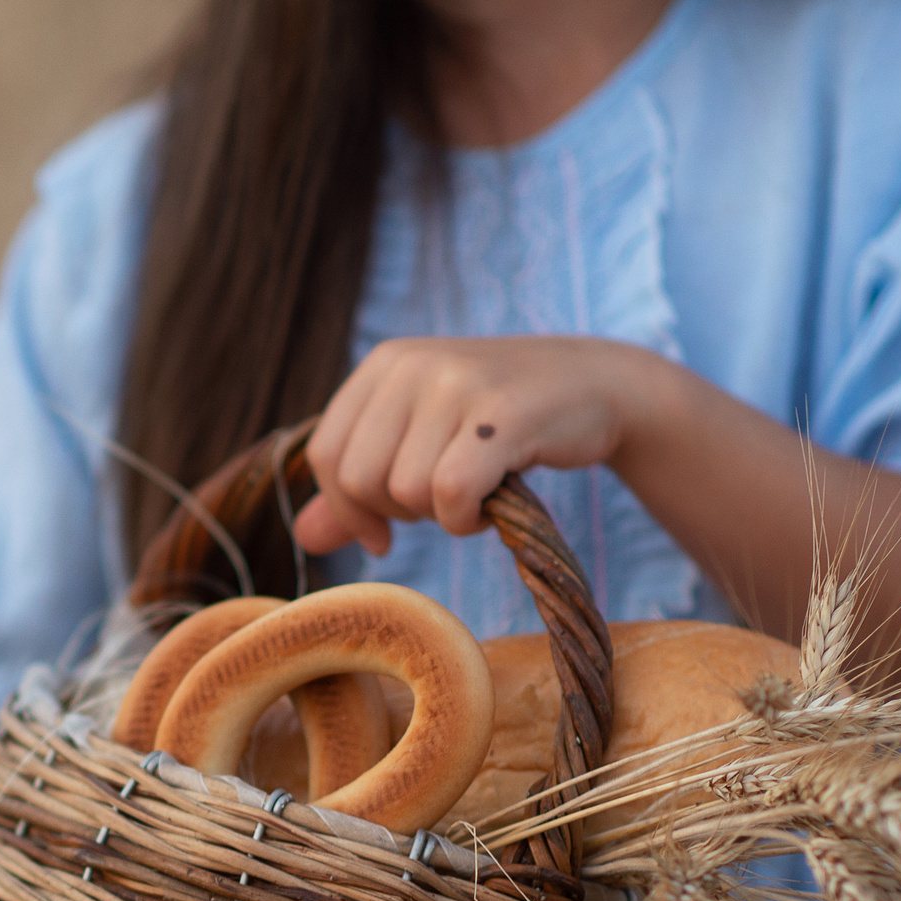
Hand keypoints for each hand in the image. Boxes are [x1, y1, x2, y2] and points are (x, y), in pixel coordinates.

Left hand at [292, 336, 670, 556]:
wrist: (596, 386)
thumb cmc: (498, 421)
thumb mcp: (420, 440)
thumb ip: (357, 489)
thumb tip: (303, 536)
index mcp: (384, 363)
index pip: (326, 455)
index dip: (347, 509)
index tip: (382, 531)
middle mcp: (414, 364)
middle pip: (360, 479)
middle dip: (396, 512)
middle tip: (440, 501)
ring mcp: (458, 385)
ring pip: (406, 492)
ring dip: (440, 516)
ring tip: (473, 493)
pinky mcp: (502, 414)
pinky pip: (451, 494)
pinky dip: (466, 520)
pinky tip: (487, 508)